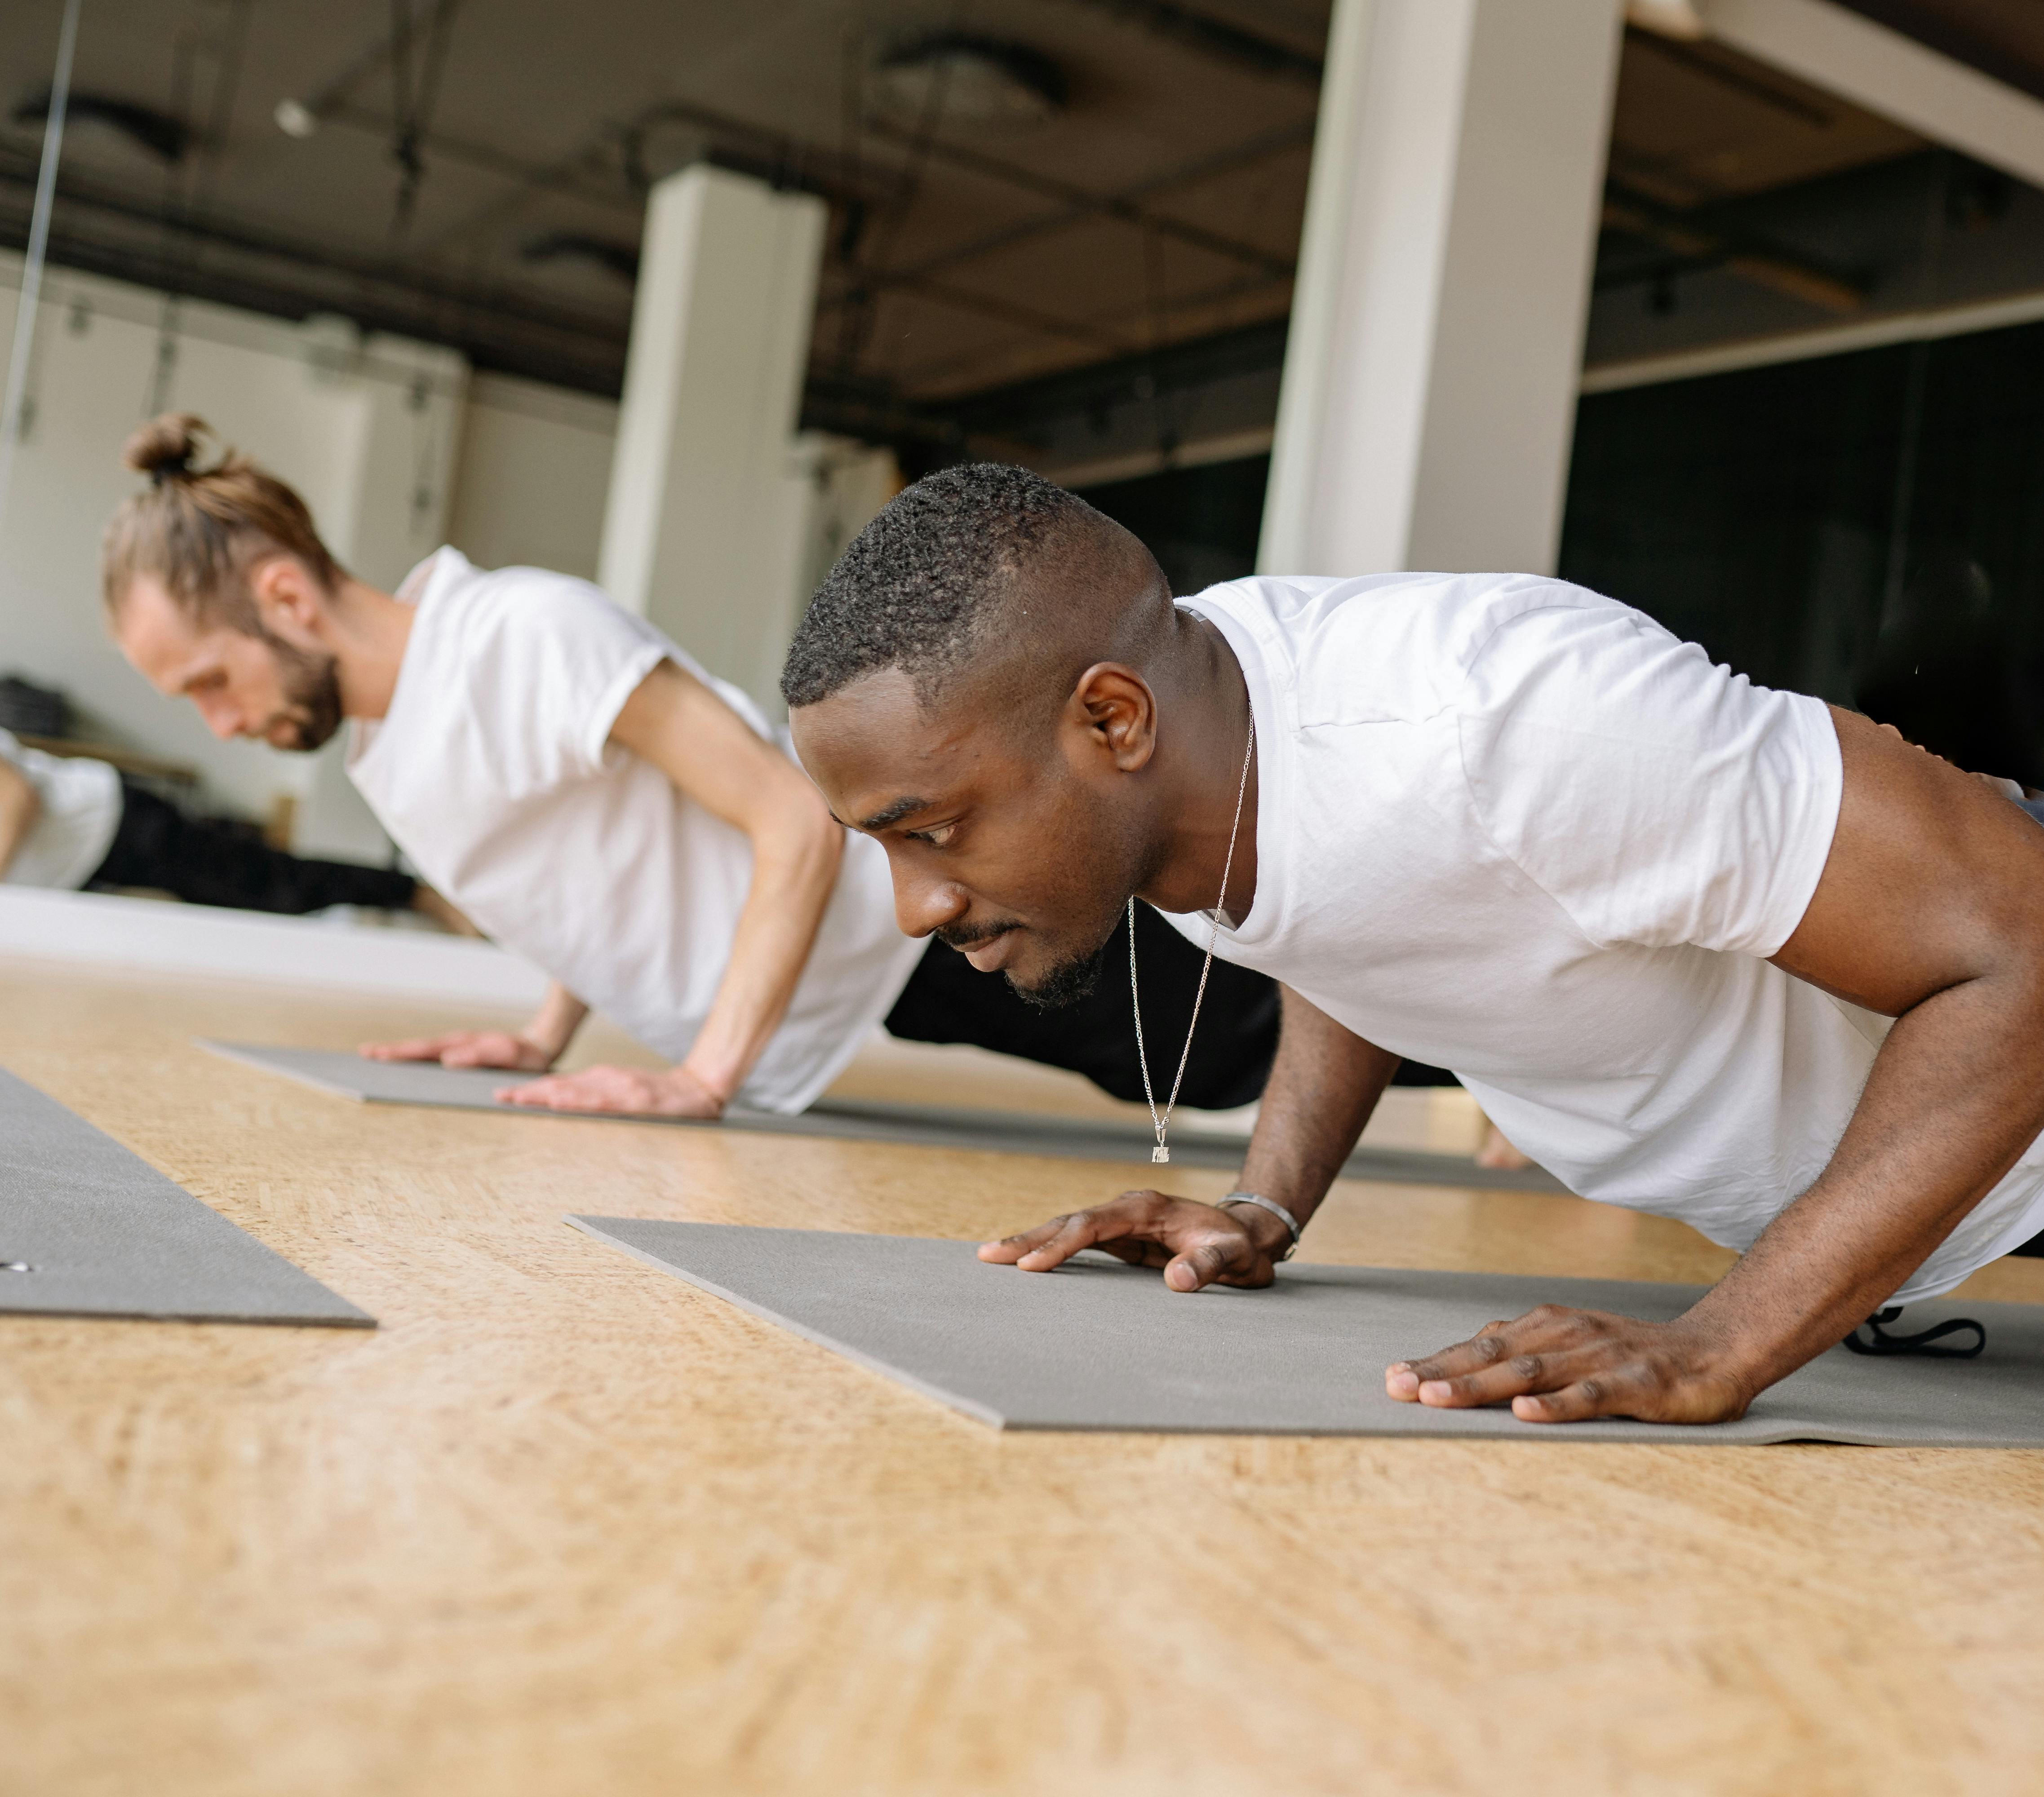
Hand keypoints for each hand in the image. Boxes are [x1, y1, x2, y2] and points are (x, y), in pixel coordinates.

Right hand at [360, 1030, 552, 1070]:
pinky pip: (434, 1058)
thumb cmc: (523, 1055)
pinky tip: (406, 1068)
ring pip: (423, 1052)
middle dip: (390, 1052)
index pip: (424, 1049)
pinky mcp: (462, 1056)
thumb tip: (446, 1060)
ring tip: (375, 1059)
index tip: (376, 1054)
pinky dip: (416, 1060)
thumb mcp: (504, 1055)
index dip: (399, 1053)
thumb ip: (478, 1056)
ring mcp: (457, 1049)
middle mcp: (455, 1045)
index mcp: (461, 1045)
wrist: (539, 1047)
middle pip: (417, 1048)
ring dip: (400, 1055)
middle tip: (362, 1055)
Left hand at [494, 1062, 726, 1116]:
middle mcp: (608, 1080)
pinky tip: (561, 1102)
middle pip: (562, 1086)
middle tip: (501, 1096)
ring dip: (546, 1094)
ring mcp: (622, 1089)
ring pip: (577, 1091)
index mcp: (603, 1080)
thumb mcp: (625, 1091)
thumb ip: (597, 1095)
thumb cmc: (661, 1094)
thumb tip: (563, 1102)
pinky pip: (602, 1102)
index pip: (561, 1084)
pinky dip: (578, 1101)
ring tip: (520, 1098)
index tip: (507, 1094)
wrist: (701, 1089)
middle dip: (530, 1092)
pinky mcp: (637, 1100)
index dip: (533, 1089)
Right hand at [978, 1189, 1287, 1290]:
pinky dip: (1048, 1250)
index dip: (1061, 1244)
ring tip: (992, 1257)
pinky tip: (1024, 1263)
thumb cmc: (1238, 1248)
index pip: (1093, 1224)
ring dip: (1031, 1242)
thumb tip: (1177, 1281)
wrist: (1245, 1237)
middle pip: (1069, 1222)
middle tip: (988, 1255)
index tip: (1033, 1265)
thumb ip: (1209, 1265)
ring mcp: (1119, 1224)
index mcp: (1146, 1209)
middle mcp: (1126, 1210)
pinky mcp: (1118, 1239)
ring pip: (1066, 1230)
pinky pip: (1076, 1243)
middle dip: (1029, 1238)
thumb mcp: (1235, 1257)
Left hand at [1384, 1306, 1753, 1424]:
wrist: (1713, 1350)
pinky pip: (1589, 1396)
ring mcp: (1598, 1358)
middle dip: (1441, 1371)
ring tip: (1438, 1398)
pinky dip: (1555, 1405)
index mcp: (1546, 1328)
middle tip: (1397, 1388)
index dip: (1437, 1360)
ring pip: (1529, 1372)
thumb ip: (1524, 1355)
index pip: (1481, 1346)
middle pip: (1492, 1356)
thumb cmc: (1632, 1356)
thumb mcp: (1571, 1349)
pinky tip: (1525, 1415)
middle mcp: (1565, 1336)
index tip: (1392, 1377)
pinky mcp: (1633, 1383)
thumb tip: (1466, 1366)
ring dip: (1480, 1386)